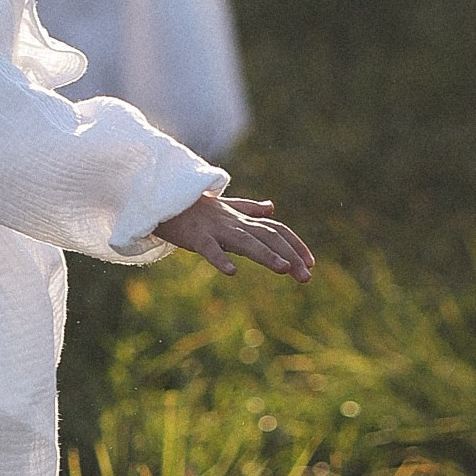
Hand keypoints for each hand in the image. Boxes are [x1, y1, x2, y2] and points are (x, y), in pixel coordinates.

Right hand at [157, 189, 314, 278]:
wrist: (163, 197)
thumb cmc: (194, 207)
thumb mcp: (225, 208)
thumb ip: (249, 209)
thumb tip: (272, 207)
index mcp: (242, 220)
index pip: (276, 230)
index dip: (295, 245)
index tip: (311, 263)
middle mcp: (234, 223)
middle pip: (267, 237)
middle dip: (290, 255)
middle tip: (306, 277)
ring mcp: (215, 229)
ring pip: (245, 241)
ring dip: (266, 254)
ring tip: (284, 269)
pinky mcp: (196, 236)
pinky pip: (209, 248)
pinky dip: (220, 258)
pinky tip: (232, 272)